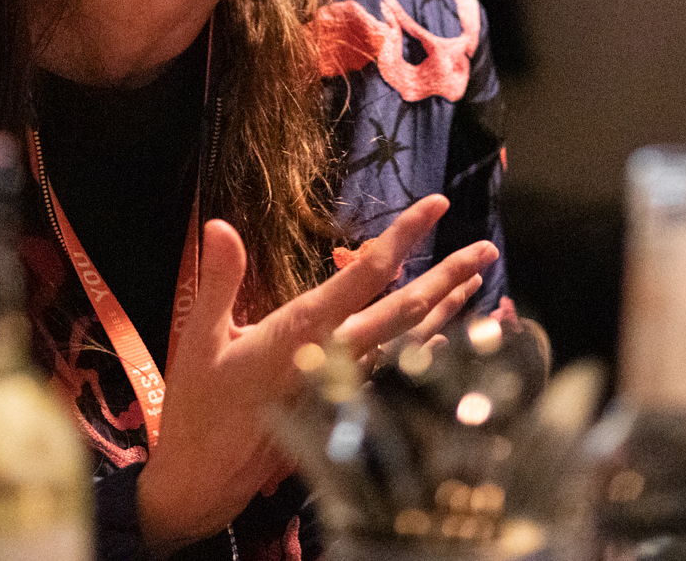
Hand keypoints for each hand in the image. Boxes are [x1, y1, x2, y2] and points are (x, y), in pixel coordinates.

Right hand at [137, 195, 499, 557]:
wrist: (205, 479)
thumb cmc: (199, 406)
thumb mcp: (200, 338)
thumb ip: (220, 279)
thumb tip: (221, 224)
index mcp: (303, 330)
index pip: (366, 274)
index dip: (403, 236)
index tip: (434, 206)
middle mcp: (336, 355)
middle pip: (406, 308)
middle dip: (448, 275)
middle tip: (486, 248)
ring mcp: (346, 383)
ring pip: (409, 340)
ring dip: (446, 309)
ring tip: (478, 281)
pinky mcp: (345, 404)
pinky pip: (397, 369)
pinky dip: (426, 348)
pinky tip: (447, 335)